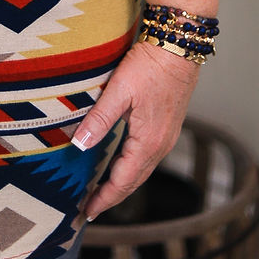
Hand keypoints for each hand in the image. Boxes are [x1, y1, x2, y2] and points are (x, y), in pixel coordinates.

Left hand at [70, 40, 199, 220]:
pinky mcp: (167, 127)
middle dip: (112, 197)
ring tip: (103, 192)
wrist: (179, 46)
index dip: (104, 198)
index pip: (123, 181)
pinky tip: (122, 165)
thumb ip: (99, 119)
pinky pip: (148, 158)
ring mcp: (167, 137)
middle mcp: (160, 145)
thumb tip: (80, 146)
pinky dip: (133, 169)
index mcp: (148, 142)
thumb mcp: (119, 91)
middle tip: (90, 208)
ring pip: (142, 170)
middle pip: (134, 181)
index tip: (87, 211)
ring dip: (123, 184)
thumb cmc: (150, 66)